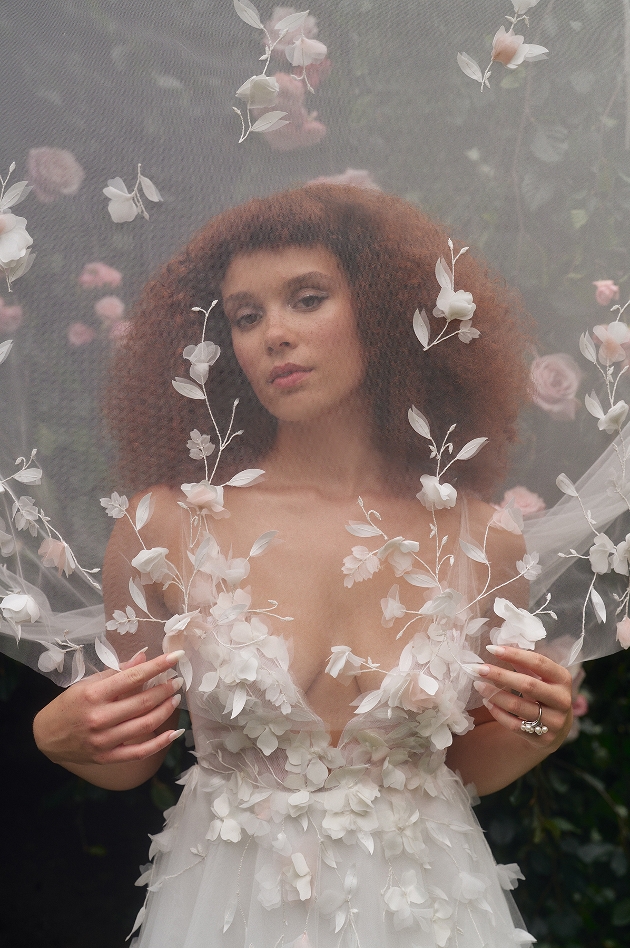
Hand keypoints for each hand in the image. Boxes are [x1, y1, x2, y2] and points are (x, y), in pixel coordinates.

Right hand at [33, 650, 185, 765]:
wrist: (46, 737)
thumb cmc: (68, 705)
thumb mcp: (87, 683)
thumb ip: (116, 672)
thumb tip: (143, 657)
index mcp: (94, 694)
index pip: (133, 677)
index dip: (158, 666)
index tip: (176, 656)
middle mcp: (100, 718)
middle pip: (143, 701)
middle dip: (166, 688)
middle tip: (178, 680)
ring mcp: (104, 740)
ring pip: (145, 724)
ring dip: (166, 710)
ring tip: (175, 698)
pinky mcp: (108, 757)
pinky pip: (140, 752)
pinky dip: (160, 742)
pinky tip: (174, 733)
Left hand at [469, 645, 573, 749]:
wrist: (556, 729)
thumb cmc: (544, 694)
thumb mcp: (541, 677)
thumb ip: (525, 664)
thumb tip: (499, 647)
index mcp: (563, 679)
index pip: (538, 662)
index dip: (514, 654)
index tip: (492, 648)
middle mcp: (562, 700)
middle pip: (527, 684)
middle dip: (500, 675)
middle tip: (478, 668)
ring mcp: (555, 721)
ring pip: (518, 706)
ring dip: (495, 694)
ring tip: (478, 685)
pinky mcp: (543, 739)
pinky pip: (514, 725)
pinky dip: (498, 713)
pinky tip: (487, 702)